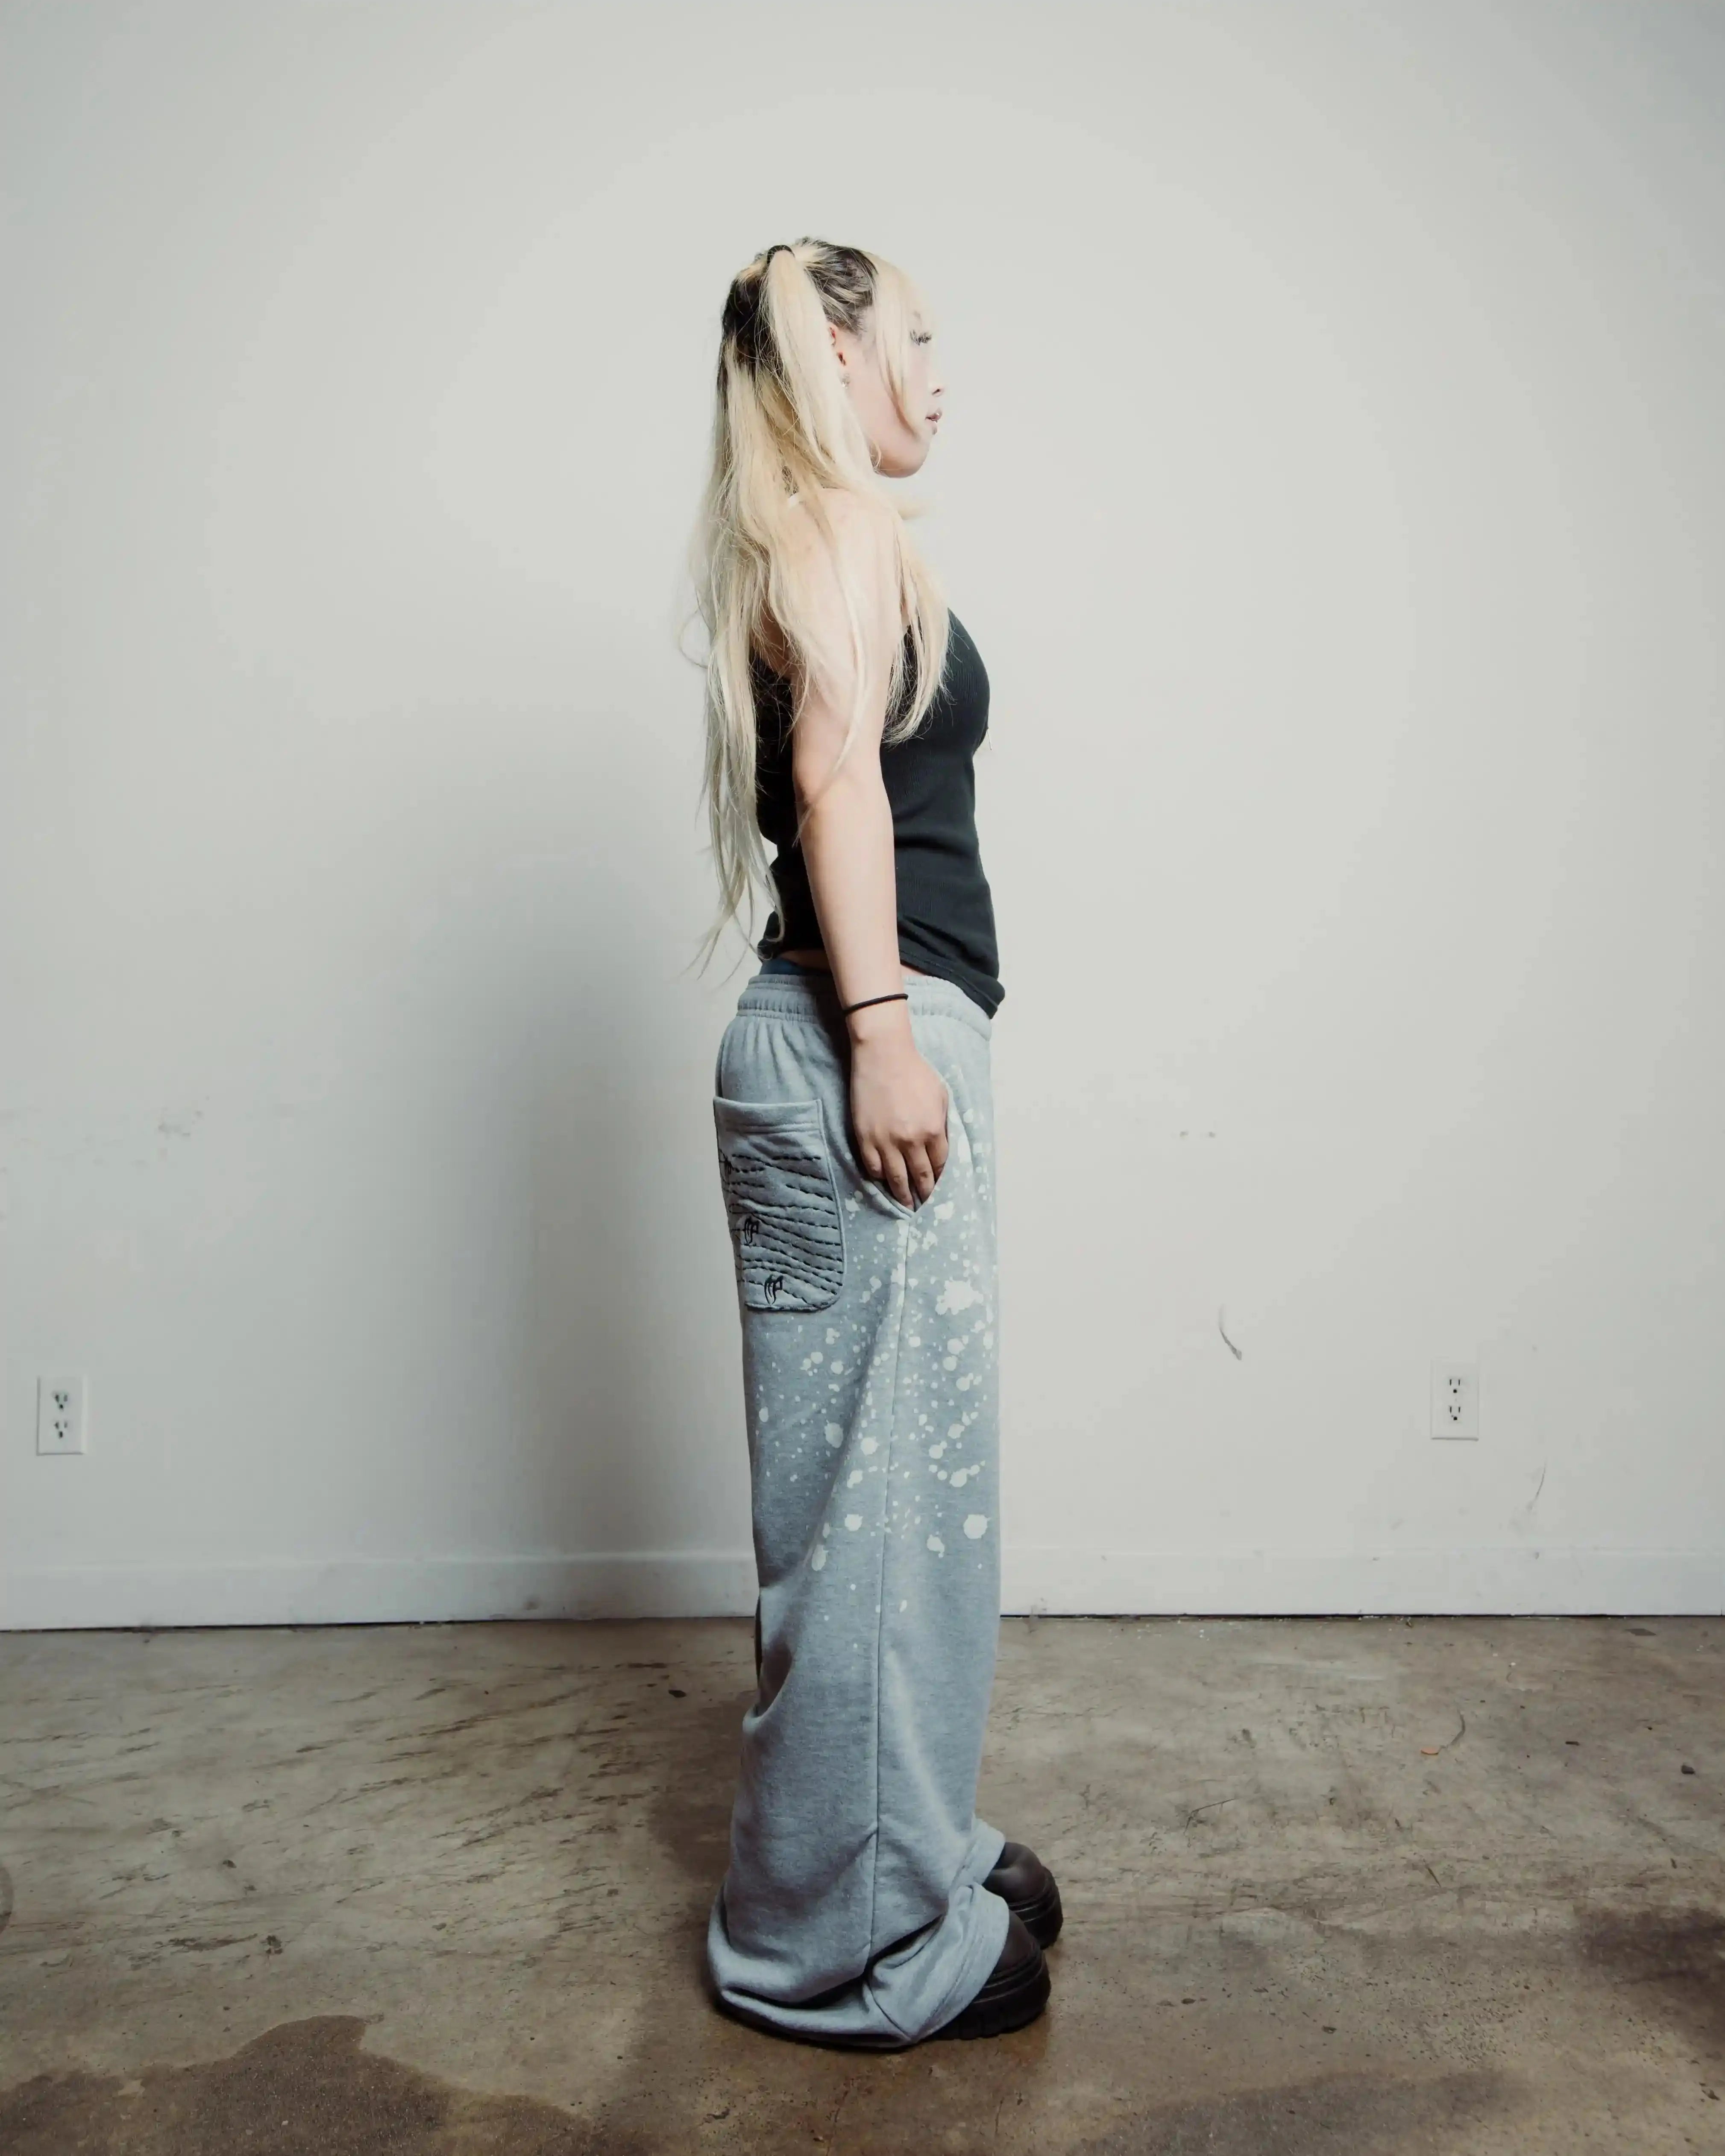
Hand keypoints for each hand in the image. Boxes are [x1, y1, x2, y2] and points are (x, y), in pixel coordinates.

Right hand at [848, 1025, 949, 1208]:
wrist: (883, 1056)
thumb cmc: (914, 1072)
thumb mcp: (940, 1096)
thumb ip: (942, 1123)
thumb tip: (940, 1145)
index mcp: (932, 1130)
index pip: (939, 1164)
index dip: (940, 1177)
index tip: (939, 1186)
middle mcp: (910, 1141)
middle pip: (920, 1176)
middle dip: (924, 1193)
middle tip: (925, 1205)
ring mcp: (885, 1142)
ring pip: (896, 1178)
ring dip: (903, 1195)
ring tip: (907, 1205)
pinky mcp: (865, 1138)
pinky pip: (873, 1167)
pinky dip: (880, 1177)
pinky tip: (884, 1181)